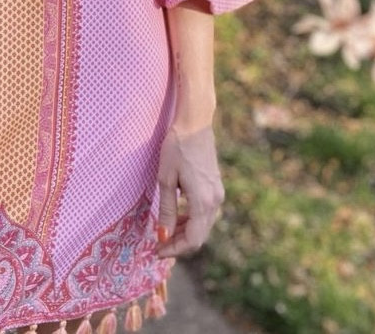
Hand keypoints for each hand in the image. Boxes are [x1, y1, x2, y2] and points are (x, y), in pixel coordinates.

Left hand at [156, 124, 224, 257]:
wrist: (195, 123)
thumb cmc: (176, 148)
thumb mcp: (166, 179)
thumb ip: (166, 210)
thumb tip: (163, 236)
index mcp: (202, 201)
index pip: (192, 240)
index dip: (175, 249)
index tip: (157, 251)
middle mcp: (215, 201)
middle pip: (199, 236)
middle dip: (179, 243)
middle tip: (158, 243)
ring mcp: (218, 194)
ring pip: (203, 225)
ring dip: (185, 232)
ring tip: (165, 229)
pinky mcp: (216, 187)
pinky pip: (205, 213)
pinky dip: (191, 220)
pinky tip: (177, 214)